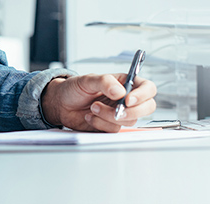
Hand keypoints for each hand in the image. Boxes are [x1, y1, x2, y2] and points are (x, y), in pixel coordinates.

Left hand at [41, 74, 156, 132]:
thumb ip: (105, 82)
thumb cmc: (75, 88)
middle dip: (132, 112)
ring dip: (109, 116)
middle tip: (116, 111)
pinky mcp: (111, 126)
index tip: (128, 100)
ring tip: (93, 108)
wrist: (61, 104)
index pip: (147, 88)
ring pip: (129, 121)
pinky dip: (100, 124)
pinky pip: (114, 130)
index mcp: (125, 83)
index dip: (143, 95)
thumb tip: (120, 92)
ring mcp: (120, 114)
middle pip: (147, 108)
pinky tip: (90, 117)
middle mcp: (126, 99)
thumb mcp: (88, 79)